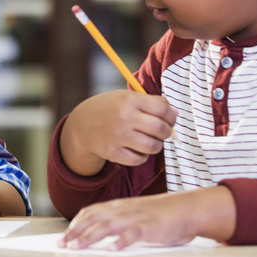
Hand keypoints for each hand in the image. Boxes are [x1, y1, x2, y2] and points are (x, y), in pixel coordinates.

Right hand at [60, 90, 176, 175]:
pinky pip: (139, 159)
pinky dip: (142, 156)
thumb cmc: (110, 109)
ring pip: (153, 146)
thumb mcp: (127, 97)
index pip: (163, 109)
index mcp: (129, 100)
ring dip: (156, 145)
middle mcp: (124, 117)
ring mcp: (118, 136)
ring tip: (150, 141)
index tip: (169, 119)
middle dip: (166, 132)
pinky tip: (136, 149)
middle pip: (160, 129)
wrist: (82, 124)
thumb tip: (175, 113)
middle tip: (161, 132)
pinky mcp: (112, 152)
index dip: (171, 116)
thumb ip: (151, 102)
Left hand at [61, 187, 234, 249]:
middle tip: (62, 245)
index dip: (75, 224)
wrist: (190, 208)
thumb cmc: (162, 215)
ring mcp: (137, 217)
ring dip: (90, 237)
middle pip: (94, 219)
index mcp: (120, 206)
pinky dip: (121, 241)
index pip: (91, 212)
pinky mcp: (151, 227)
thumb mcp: (135, 214)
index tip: (64, 236)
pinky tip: (112, 250)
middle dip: (75, 232)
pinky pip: (134, 234)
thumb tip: (97, 234)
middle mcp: (124, 210)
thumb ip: (118, 221)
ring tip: (77, 247)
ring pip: (108, 226)